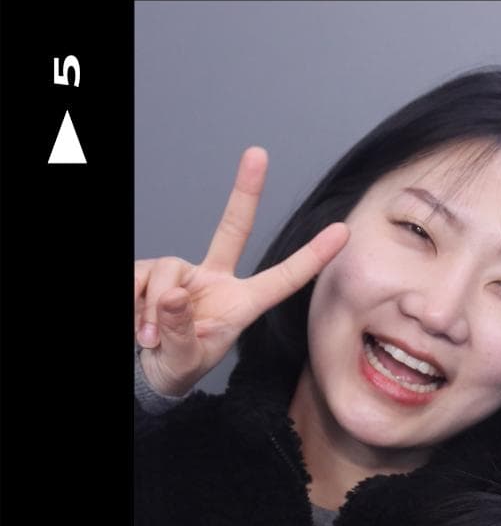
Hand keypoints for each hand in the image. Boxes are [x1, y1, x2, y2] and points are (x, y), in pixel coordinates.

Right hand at [136, 144, 349, 398]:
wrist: (147, 371)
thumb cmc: (177, 366)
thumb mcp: (182, 360)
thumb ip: (179, 332)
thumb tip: (172, 295)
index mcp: (239, 304)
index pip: (282, 279)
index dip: (311, 257)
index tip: (342, 233)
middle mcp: (215, 279)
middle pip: (233, 228)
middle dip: (245, 191)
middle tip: (258, 154)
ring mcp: (183, 271)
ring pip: (167, 270)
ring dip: (151, 307)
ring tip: (147, 338)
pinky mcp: (151, 270)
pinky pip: (141, 276)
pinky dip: (134, 302)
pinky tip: (136, 323)